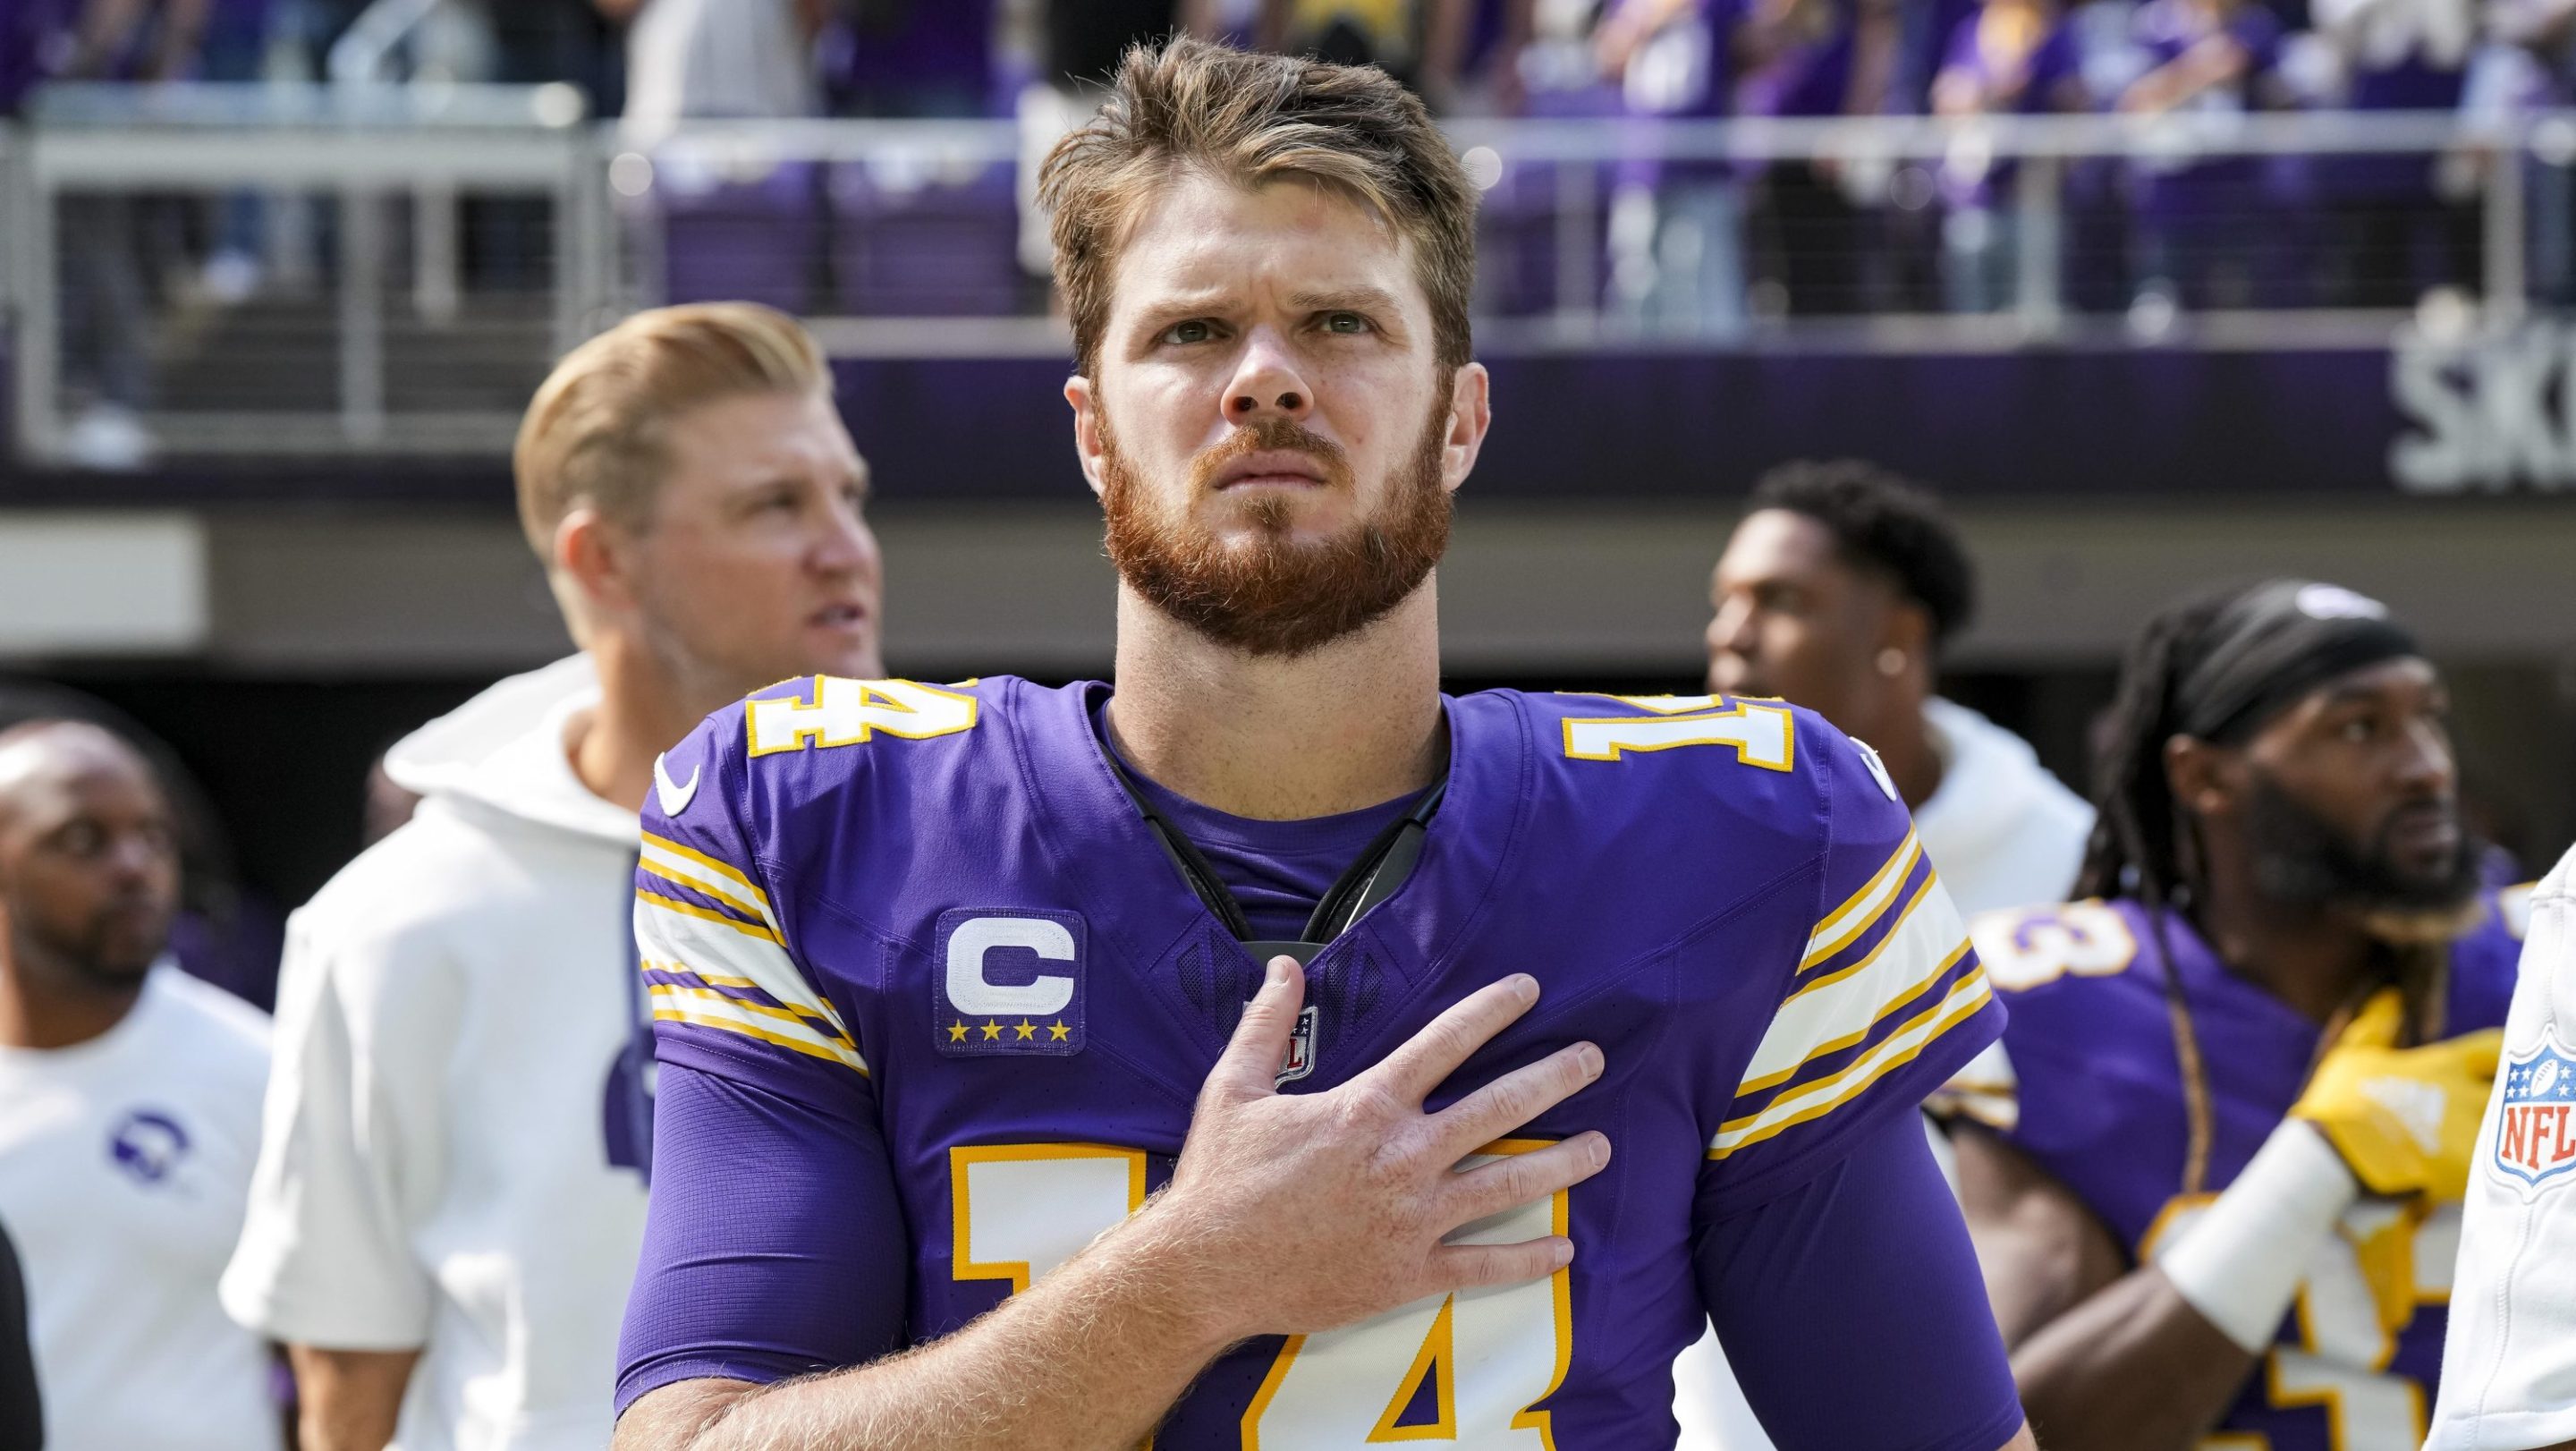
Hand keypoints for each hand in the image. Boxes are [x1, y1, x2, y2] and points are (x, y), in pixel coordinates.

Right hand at [1146, 958, 1610, 1345]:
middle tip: (1593, 1059)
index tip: (1529, 990)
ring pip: (1508, 1184)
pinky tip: (1562, 1247)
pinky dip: (1528, 1258)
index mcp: (1367, 1107)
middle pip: (1498, 1108)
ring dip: (1562, 1164)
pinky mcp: (1409, 1273)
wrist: (1205, 1269)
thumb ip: (1266, 1023)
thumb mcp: (1233, 1087)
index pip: (1446, 1043)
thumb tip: (1282, 966)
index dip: (1492, 1010)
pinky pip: (1484, 1265)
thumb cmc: (1220, 1178)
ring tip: (1602, 1147)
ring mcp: (1413, 1219)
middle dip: (1554, 1078)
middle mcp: (1403, 1157)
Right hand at [2290, 988, 2502, 1201]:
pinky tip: (2471, 1172)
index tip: (2499, 1060)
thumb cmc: (2339, 1100)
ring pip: (2506, 1131)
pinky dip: (2485, 1169)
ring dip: (2499, 1133)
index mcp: (2443, 1065)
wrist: (2335, 1155)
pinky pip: (2491, 1169)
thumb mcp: (2352, 1054)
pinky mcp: (2466, 1171)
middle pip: (2514, 1091)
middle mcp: (2465, 1096)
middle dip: (2511, 1095)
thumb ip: (2376, 1025)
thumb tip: (2390, 995)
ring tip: (2486, 1140)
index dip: (2502, 1053)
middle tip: (2499, 1102)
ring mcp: (2468, 1134)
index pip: (2495, 1049)